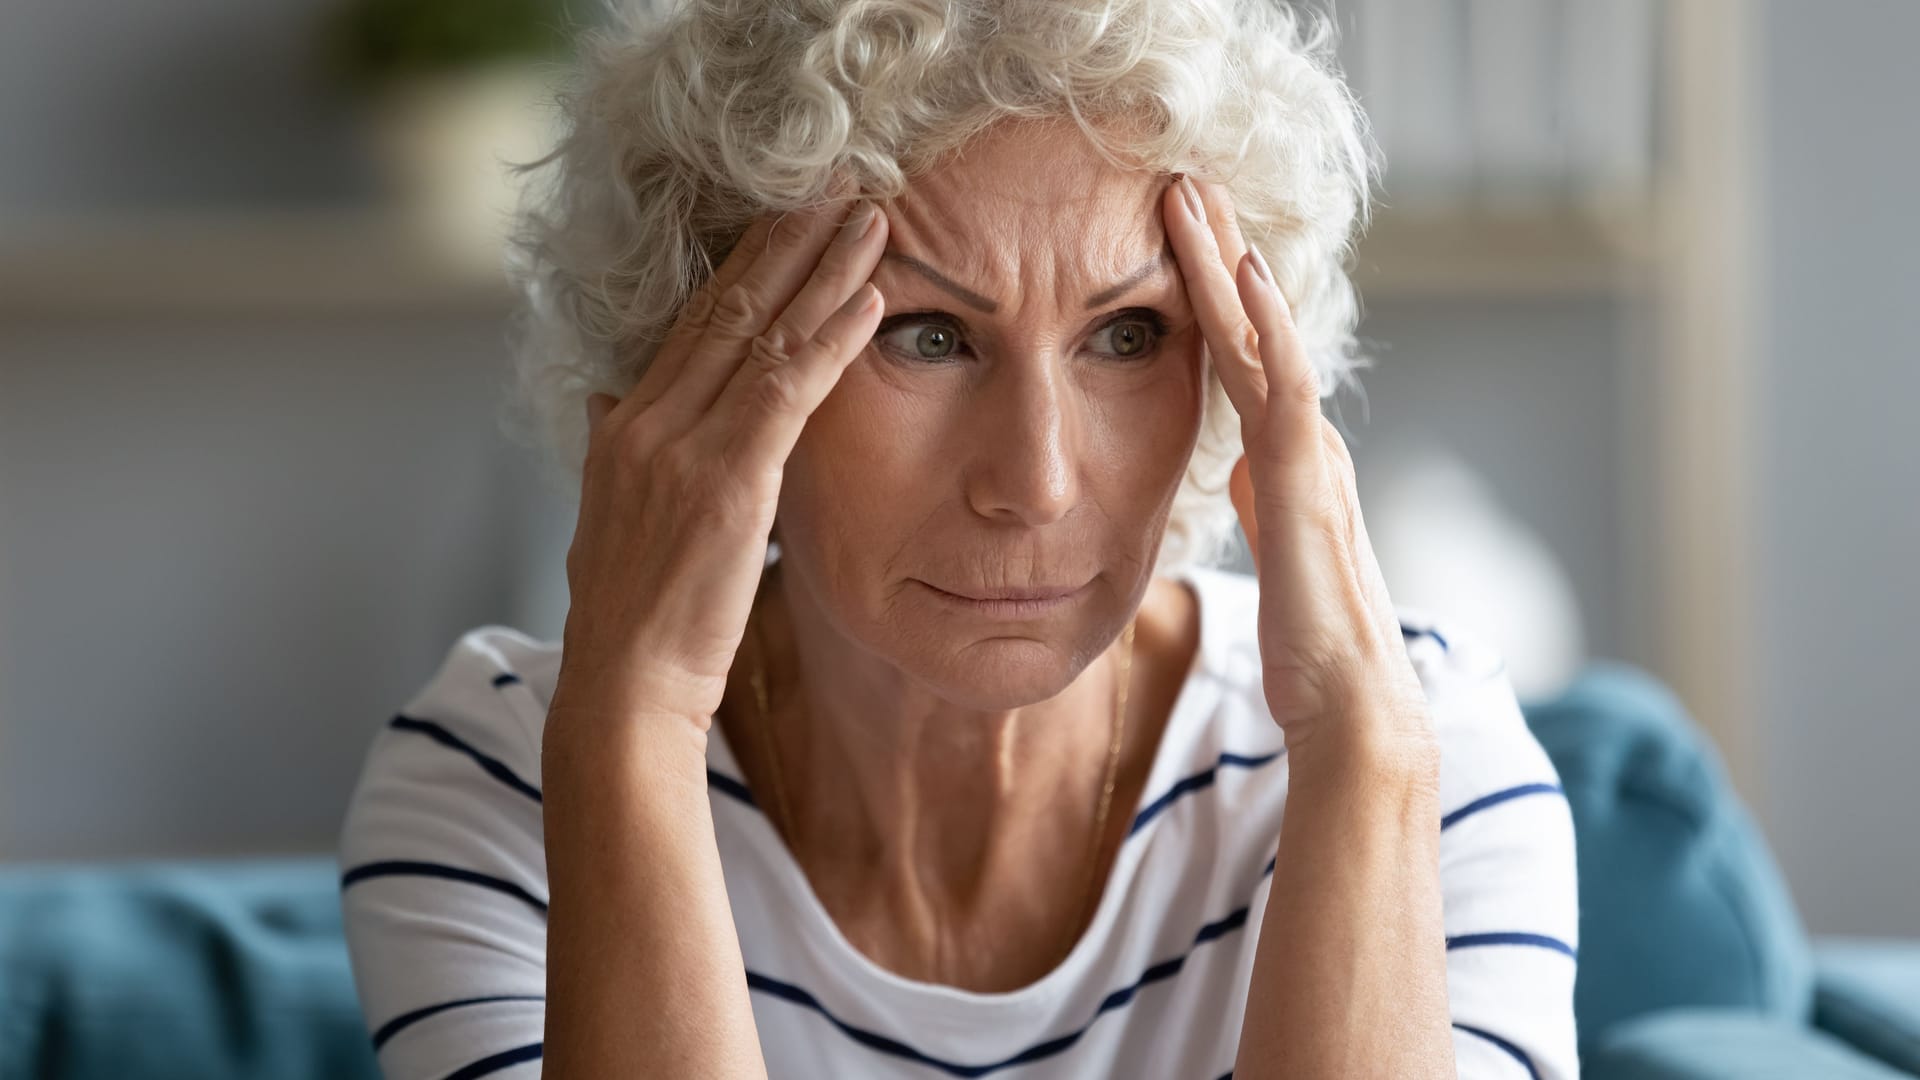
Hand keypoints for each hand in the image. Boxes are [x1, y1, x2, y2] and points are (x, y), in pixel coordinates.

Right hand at [555, 189, 888, 726]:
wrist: (624, 687)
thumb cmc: (632, 616)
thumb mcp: (608, 518)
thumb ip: (613, 452)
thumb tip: (607, 401)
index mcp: (623, 425)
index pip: (692, 322)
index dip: (746, 264)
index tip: (789, 217)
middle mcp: (644, 421)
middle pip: (725, 306)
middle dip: (788, 242)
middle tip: (841, 189)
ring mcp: (681, 447)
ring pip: (760, 334)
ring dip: (824, 271)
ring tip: (872, 220)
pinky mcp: (725, 482)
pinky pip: (786, 390)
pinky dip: (832, 339)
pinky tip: (873, 301)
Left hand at [1162, 175, 1432, 768]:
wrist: (1346, 698)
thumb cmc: (1306, 642)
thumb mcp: (1268, 548)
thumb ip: (1256, 498)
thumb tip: (1235, 469)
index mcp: (1284, 457)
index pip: (1238, 354)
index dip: (1208, 293)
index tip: (1175, 233)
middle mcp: (1301, 439)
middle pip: (1251, 326)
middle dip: (1215, 250)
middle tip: (1181, 180)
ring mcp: (1305, 449)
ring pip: (1262, 333)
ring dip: (1225, 260)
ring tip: (1193, 193)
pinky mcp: (1303, 473)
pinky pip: (1284, 379)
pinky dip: (1269, 319)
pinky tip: (1247, 266)